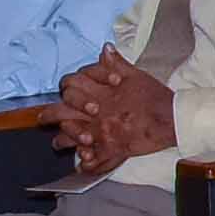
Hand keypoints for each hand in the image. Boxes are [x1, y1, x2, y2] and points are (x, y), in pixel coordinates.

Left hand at [57, 59, 174, 175]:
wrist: (171, 118)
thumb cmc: (154, 96)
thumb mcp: (135, 74)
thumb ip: (116, 63)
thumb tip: (105, 49)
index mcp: (100, 92)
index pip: (71, 86)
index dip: (65, 88)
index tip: (64, 91)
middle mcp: (96, 112)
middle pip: (62, 112)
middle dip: (50, 115)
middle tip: (44, 118)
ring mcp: (101, 132)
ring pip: (71, 139)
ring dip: (62, 140)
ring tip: (58, 143)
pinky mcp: (111, 150)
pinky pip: (93, 161)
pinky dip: (86, 165)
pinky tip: (82, 166)